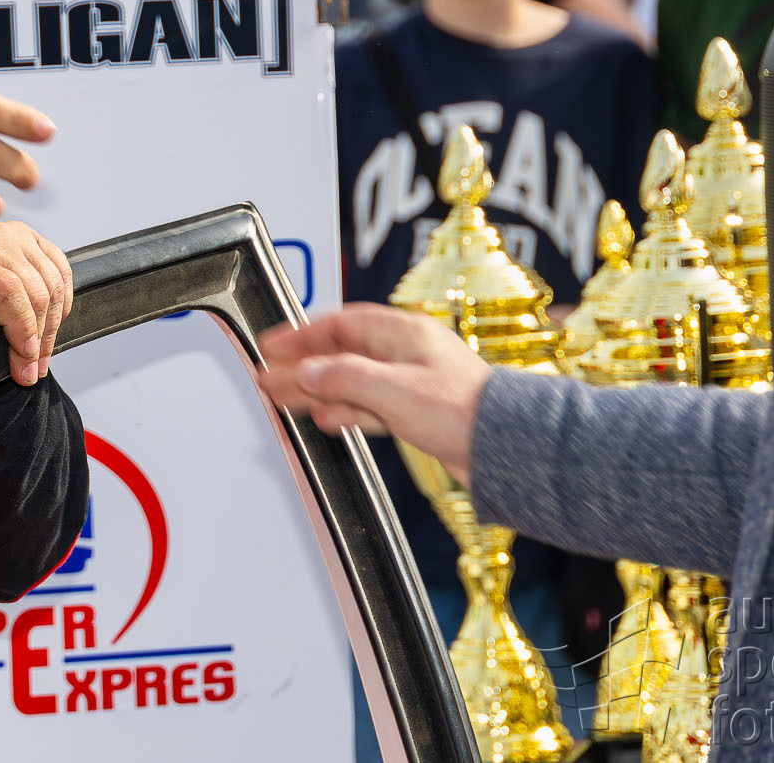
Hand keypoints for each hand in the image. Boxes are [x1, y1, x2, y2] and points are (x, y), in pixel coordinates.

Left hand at [0, 222, 72, 385]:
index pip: (5, 290)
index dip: (22, 327)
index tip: (24, 361)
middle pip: (32, 290)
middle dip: (38, 338)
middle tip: (33, 369)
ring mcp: (9, 236)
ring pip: (50, 282)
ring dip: (52, 325)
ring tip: (39, 355)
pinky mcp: (29, 236)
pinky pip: (61, 269)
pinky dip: (62, 300)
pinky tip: (51, 323)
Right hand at [257, 304, 489, 485]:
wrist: (504, 449)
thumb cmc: (464, 410)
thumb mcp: (394, 389)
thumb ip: (344, 378)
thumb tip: (306, 372)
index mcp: (401, 332)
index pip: (338, 324)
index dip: (301, 334)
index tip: (272, 346)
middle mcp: (403, 353)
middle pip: (339, 353)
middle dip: (302, 366)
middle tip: (269, 377)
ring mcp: (408, 382)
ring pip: (350, 381)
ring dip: (318, 391)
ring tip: (286, 400)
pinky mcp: (413, 411)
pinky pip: (367, 405)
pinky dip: (344, 411)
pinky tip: (327, 418)